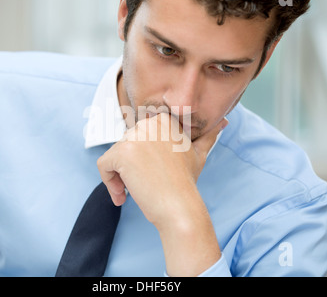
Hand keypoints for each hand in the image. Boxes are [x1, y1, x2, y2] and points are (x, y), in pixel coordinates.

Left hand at [97, 113, 227, 275]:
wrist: (180, 206)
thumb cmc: (186, 183)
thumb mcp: (198, 154)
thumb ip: (207, 136)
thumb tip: (223, 121)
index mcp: (164, 120)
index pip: (139, 137)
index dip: (142, 158)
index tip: (151, 173)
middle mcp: (149, 123)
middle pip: (125, 145)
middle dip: (130, 167)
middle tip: (143, 185)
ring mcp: (135, 136)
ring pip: (114, 155)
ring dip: (119, 176)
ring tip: (132, 192)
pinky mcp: (122, 152)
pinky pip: (104, 165)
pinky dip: (108, 182)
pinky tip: (122, 196)